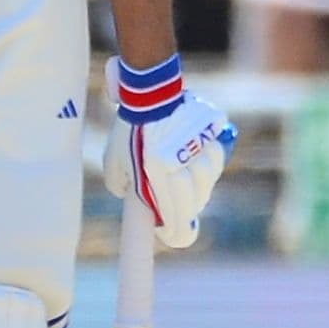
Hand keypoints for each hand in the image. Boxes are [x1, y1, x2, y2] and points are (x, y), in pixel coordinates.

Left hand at [101, 55, 234, 249]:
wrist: (150, 92)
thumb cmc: (129, 129)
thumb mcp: (114, 162)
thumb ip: (121, 187)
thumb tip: (139, 203)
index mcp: (157, 174)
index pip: (178, 222)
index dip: (177, 234)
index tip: (172, 235)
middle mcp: (182, 165)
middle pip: (195, 205)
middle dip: (185, 210)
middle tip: (175, 206)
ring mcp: (201, 150)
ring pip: (207, 184)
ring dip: (196, 186)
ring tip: (181, 174)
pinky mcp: (214, 135)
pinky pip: (215, 161)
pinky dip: (206, 164)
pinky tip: (193, 156)